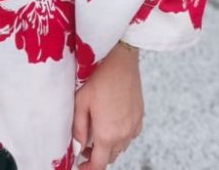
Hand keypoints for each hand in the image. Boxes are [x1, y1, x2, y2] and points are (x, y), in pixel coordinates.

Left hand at [73, 42, 143, 168]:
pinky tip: (112, 123)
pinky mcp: (140, 117)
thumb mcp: (81, 102)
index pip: (99, 165)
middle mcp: (124, 135)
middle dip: (97, 157)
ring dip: (108, 147)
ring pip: (120, 148)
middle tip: (84, 148)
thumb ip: (79, 129)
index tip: (80, 166)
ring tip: (96, 134)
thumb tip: (78, 147)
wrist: (121, 60)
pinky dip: (120, 136)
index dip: (88, 169)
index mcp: (107, 134)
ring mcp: (134, 127)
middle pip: (110, 158)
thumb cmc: (99, 77)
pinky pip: (130, 136)